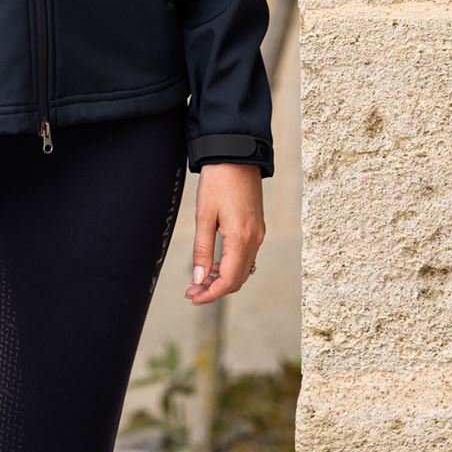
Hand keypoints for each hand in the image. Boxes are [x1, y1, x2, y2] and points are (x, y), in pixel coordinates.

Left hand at [184, 163, 264, 303]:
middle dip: (215, 289)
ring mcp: (258, 233)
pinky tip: (215, 263)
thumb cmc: (218, 180)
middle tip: (192, 291)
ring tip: (200, 279)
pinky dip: (231, 265)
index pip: (229, 280)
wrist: (236, 154)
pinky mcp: (257, 226)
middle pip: (238, 279)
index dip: (211, 294)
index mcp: (242, 238)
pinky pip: (247, 256)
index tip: (193, 297)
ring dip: (223, 278)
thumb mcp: (204, 215)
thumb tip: (200, 278)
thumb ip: (202, 249)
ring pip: (244, 269)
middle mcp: (255, 239)